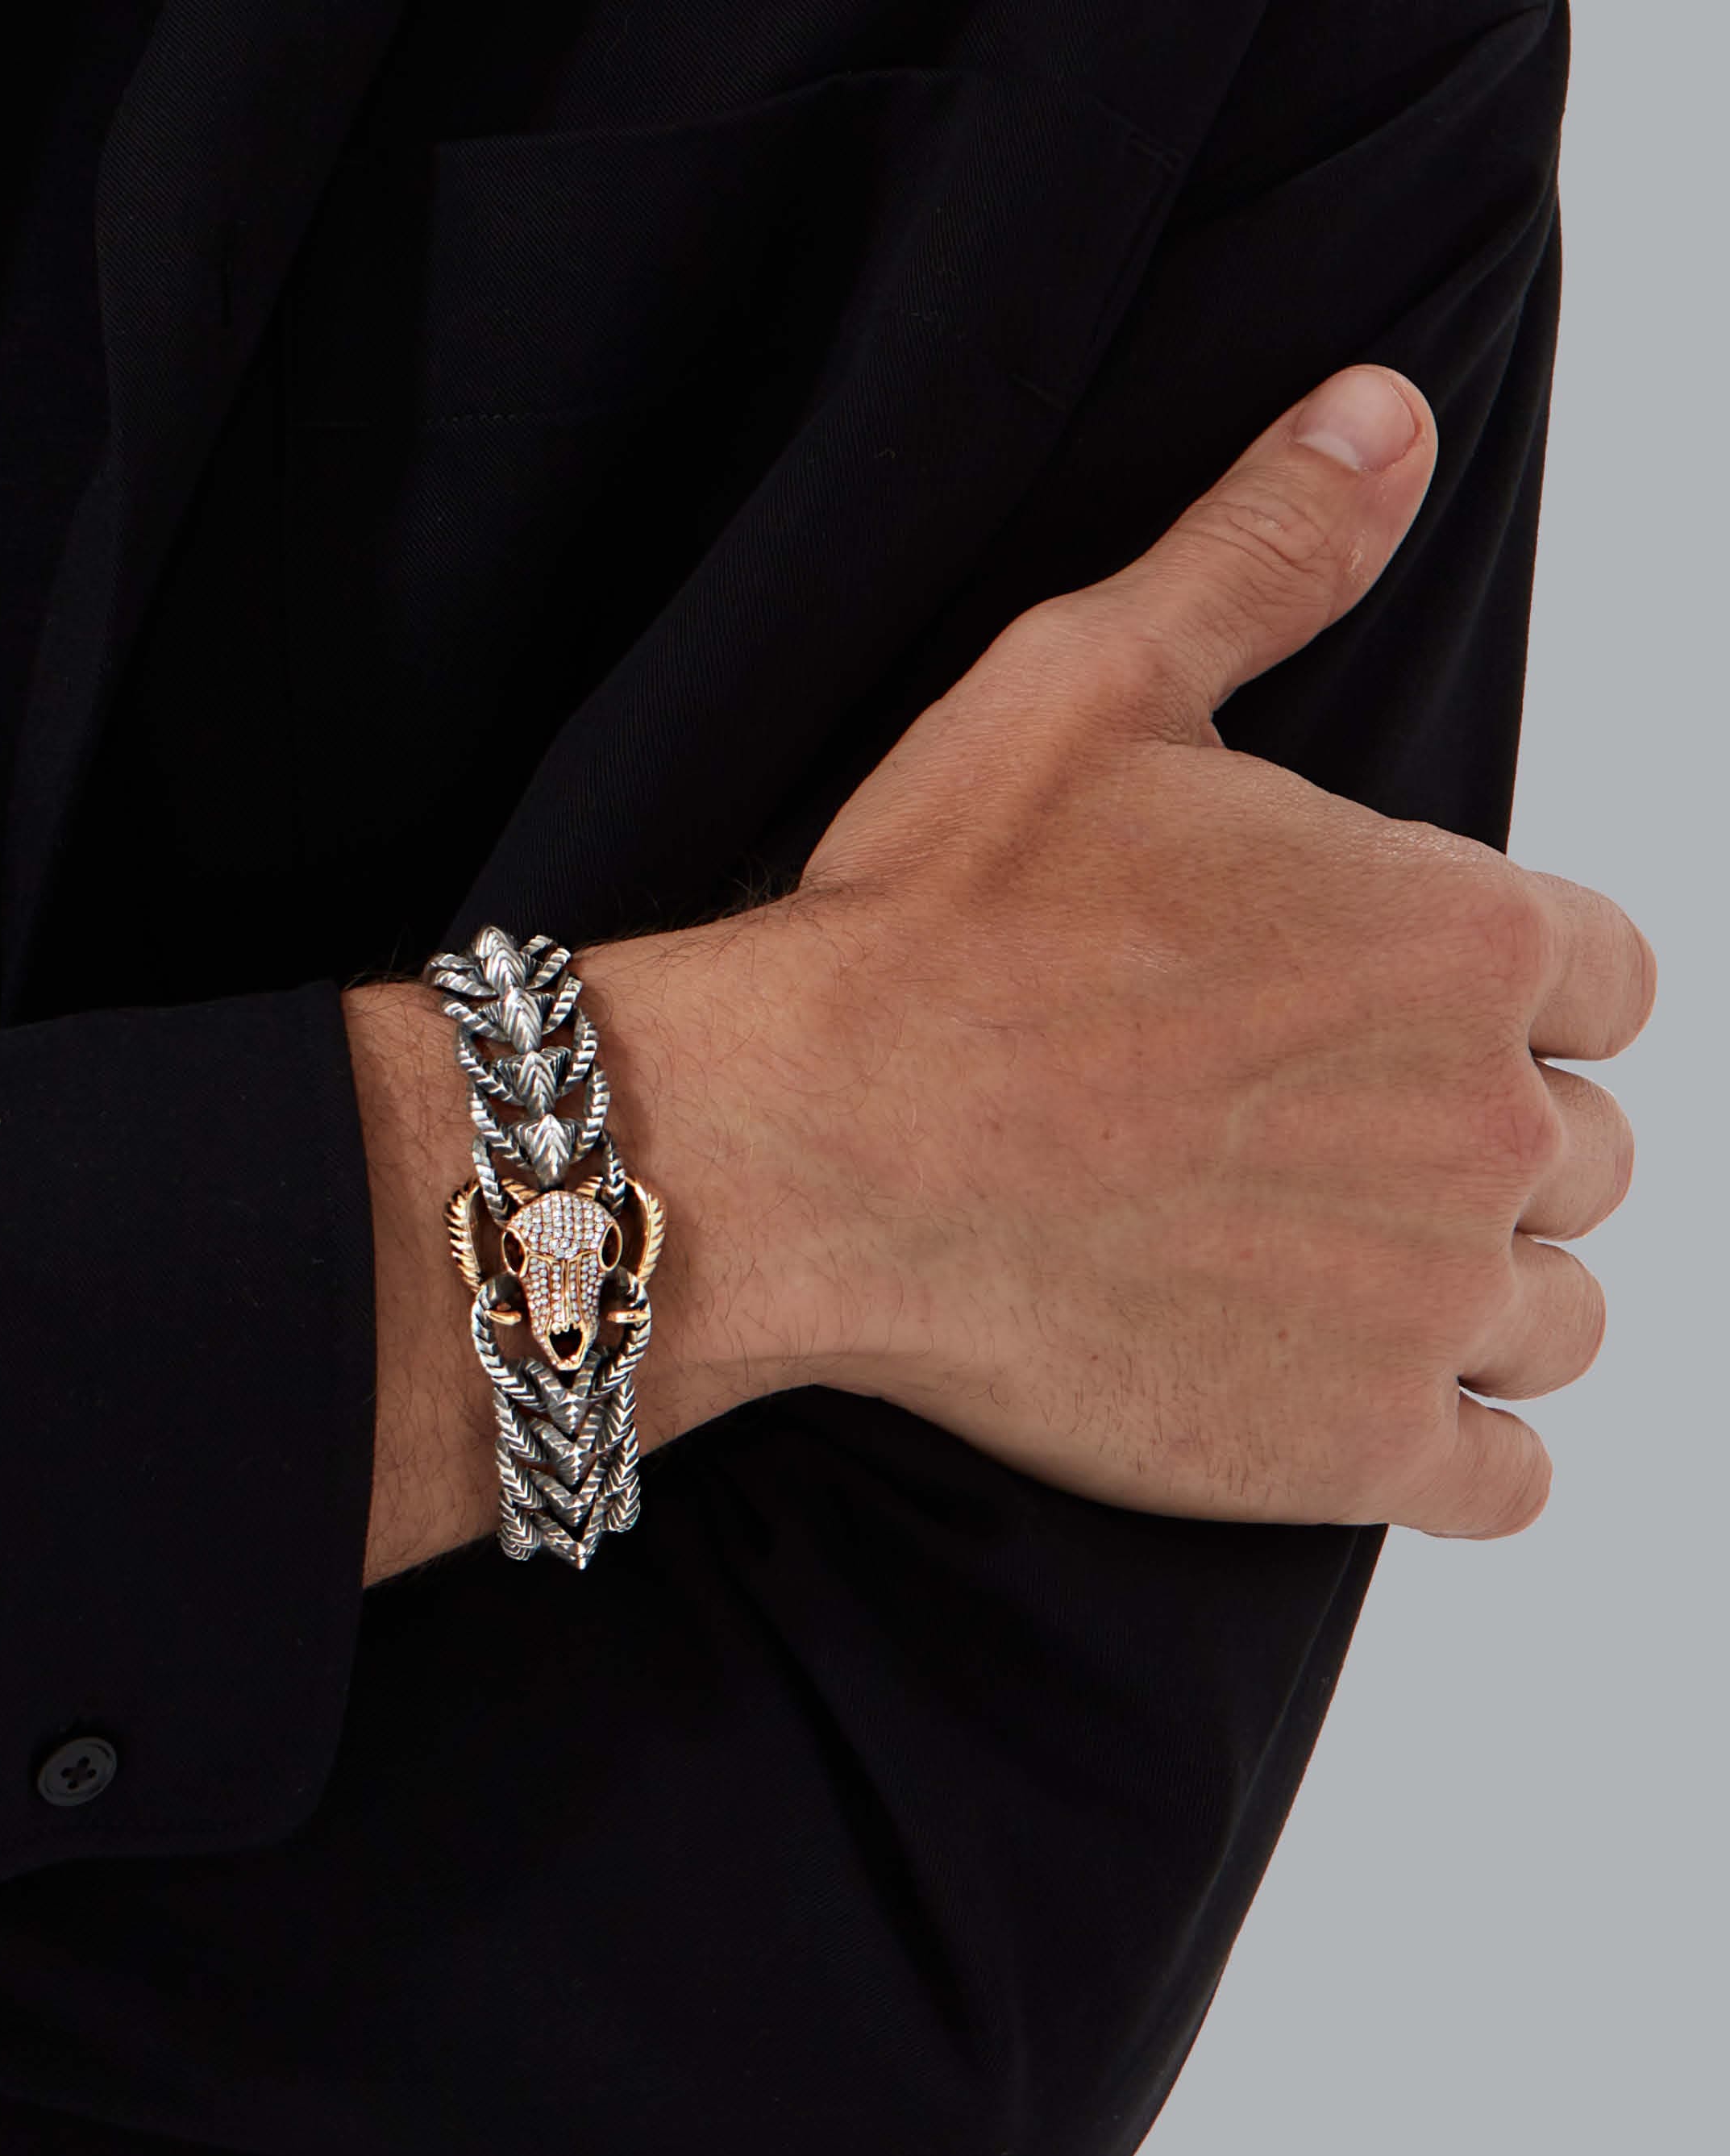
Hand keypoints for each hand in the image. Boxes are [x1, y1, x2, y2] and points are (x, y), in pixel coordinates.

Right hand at [607, 366, 1653, 1540]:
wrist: (812, 1148)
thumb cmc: (933, 929)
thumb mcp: (1093, 684)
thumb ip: (1265, 557)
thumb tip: (1385, 414)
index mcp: (1462, 930)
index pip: (1605, 982)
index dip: (1503, 1002)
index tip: (1387, 1026)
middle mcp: (1490, 1117)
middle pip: (1585, 1155)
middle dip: (1483, 1152)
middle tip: (1327, 1157)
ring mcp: (1429, 1297)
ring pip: (1557, 1315)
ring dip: (1476, 1300)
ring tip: (1333, 1279)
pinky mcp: (1353, 1448)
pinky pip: (1507, 1478)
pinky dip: (1456, 1450)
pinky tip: (1356, 1406)